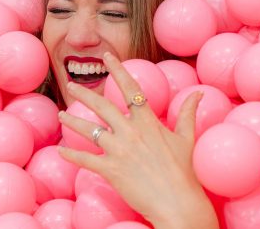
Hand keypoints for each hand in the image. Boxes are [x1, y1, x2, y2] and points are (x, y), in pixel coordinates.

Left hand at [57, 52, 217, 228]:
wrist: (178, 202)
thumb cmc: (184, 171)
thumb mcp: (187, 139)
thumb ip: (188, 113)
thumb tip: (199, 93)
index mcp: (148, 122)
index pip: (130, 89)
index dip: (118, 70)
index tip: (107, 57)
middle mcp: (130, 132)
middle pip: (102, 106)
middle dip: (84, 94)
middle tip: (70, 85)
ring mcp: (119, 150)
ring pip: (89, 130)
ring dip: (73, 121)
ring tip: (61, 115)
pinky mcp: (111, 169)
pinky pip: (85, 159)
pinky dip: (71, 155)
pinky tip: (60, 150)